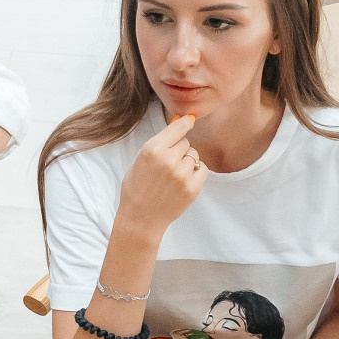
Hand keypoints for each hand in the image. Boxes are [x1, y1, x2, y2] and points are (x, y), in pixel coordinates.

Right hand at [116, 115, 206, 239]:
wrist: (141, 217)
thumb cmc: (137, 187)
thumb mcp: (140, 159)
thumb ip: (160, 142)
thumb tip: (180, 121)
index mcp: (152, 149)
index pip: (178, 127)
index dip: (185, 123)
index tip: (189, 120)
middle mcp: (168, 159)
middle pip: (186, 142)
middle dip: (179, 149)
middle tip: (168, 163)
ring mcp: (181, 174)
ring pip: (194, 155)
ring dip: (187, 162)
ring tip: (173, 175)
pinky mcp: (192, 187)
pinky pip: (201, 169)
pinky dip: (195, 172)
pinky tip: (183, 180)